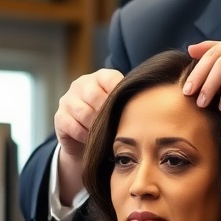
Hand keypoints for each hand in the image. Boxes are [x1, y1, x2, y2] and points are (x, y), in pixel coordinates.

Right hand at [54, 69, 123, 204]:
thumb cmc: (111, 122)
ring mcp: (68, 99)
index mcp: (101, 76)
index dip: (119, 97)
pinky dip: (84, 135)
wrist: (86, 143)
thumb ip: (133, 101)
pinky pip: (72, 126)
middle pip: (95, 96)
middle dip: (107, 115)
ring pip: (83, 112)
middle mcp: (82, 84)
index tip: (130, 113)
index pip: (111, 80)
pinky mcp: (59, 116)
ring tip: (106, 136)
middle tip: (118, 129)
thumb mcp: (122, 108)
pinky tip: (92, 142)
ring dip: (96, 127)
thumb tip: (161, 103)